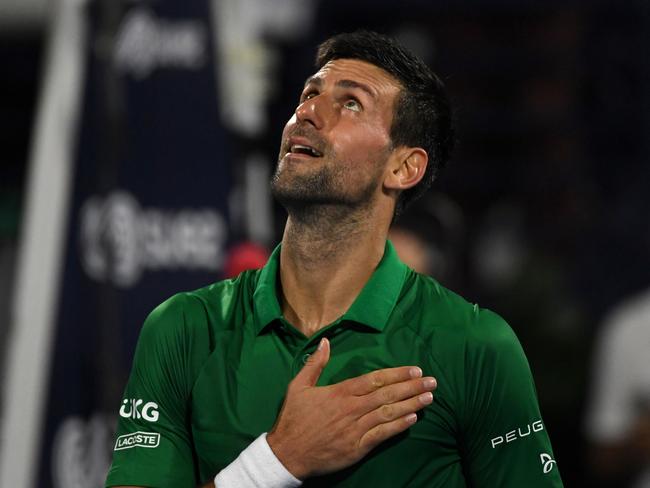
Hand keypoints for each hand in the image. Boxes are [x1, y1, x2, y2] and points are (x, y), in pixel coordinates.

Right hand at [267, 338, 436, 479]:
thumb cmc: (293, 419)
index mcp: (339, 392)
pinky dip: (398, 426)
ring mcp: (355, 429)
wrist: (286, 454)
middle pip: (387, 394)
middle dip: (412, 387)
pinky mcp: (357, 448)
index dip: (397, 374)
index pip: (374, 380)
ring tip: (429, 398)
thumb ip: (315, 363)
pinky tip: (413, 419)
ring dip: (411, 404)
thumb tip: (325, 341)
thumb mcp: (298, 386)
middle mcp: (351, 409)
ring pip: (389, 413)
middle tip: (431, 381)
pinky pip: (382, 435)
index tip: (414, 370)